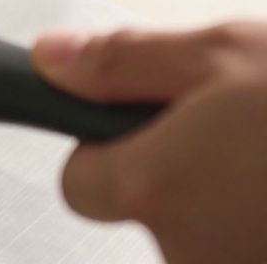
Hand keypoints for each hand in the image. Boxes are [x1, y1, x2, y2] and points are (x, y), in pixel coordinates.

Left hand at [32, 21, 266, 263]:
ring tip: (266, 147)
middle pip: (146, 204)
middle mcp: (188, 249)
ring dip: (225, 190)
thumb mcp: (223, 54)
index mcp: (152, 186)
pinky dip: (254, 212)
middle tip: (232, 125)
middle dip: (178, 167)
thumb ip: (125, 60)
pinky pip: (240, 237)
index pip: (76, 183)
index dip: (103, 147)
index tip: (136, 121)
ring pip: (202, 223)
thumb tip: (52, 59)